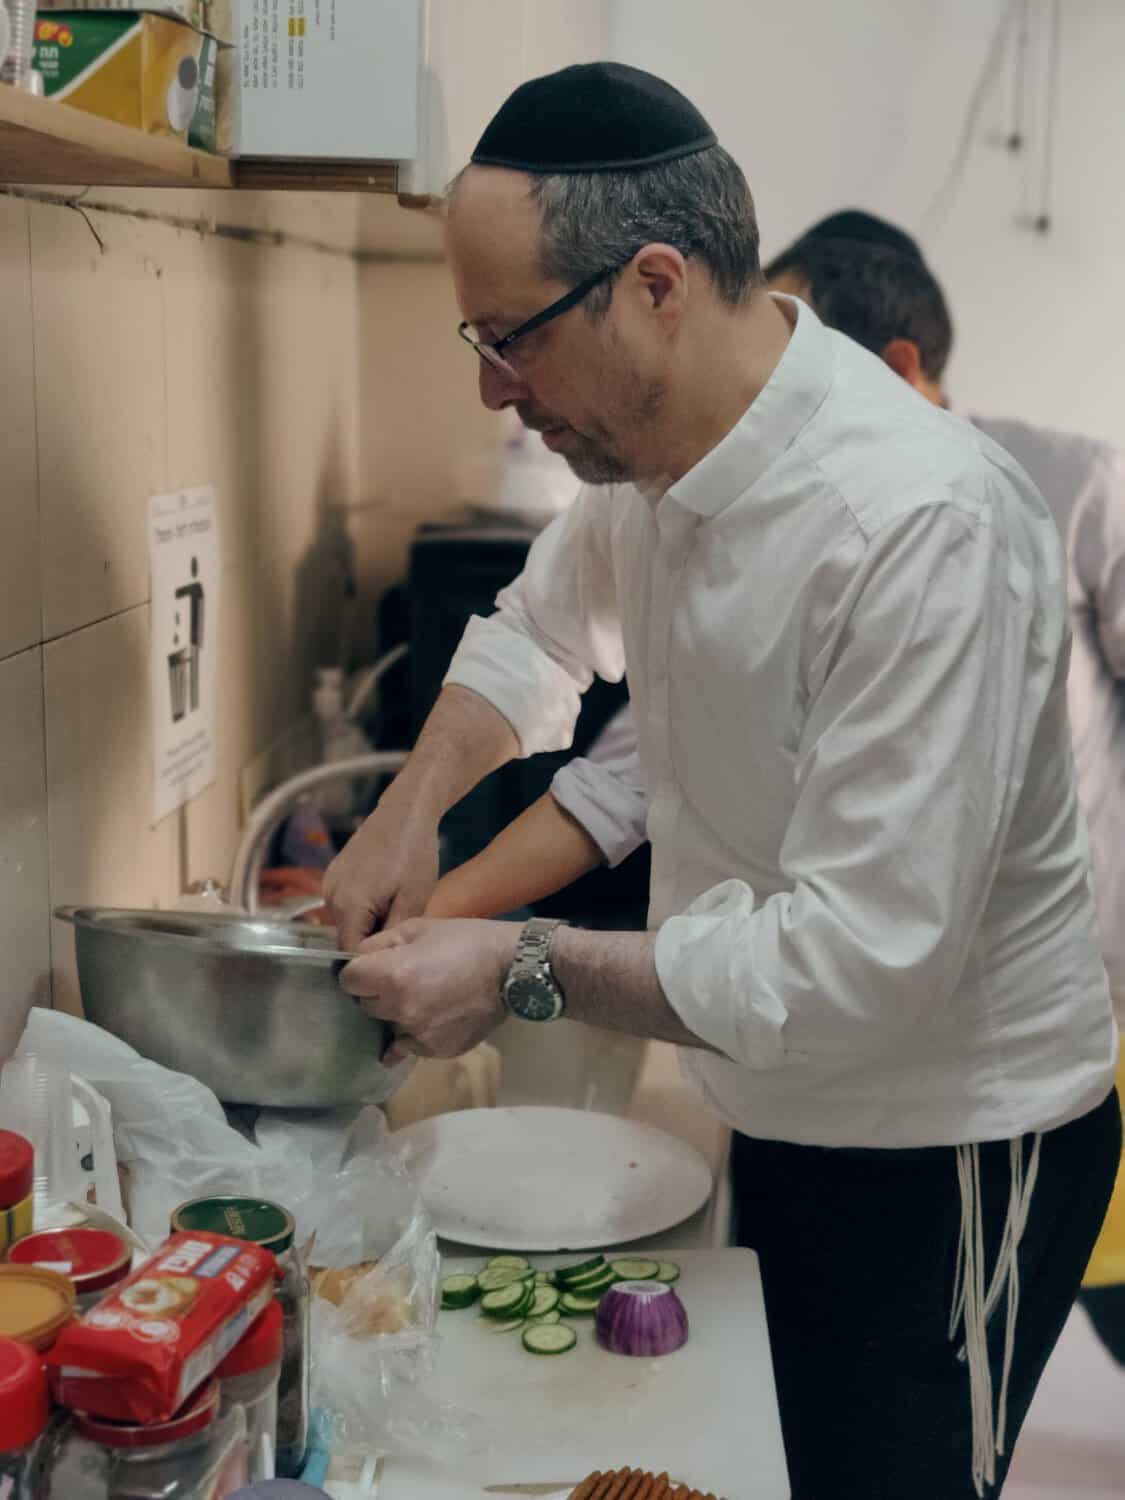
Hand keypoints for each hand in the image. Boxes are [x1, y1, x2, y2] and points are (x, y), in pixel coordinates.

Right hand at [323, 793, 440, 950]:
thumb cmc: (414, 854)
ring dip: (368, 924)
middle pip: (346, 937)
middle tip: (401, 934)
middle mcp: (330, 896)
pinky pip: (345, 904)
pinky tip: (386, 897)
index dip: (372, 962)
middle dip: (371, 942)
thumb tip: (380, 961)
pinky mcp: (334, 874)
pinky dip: (363, 909)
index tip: (395, 961)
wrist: (405, 812)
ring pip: (346, 922)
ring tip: (396, 911)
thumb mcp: (413, 899)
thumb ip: (392, 933)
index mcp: (348, 905)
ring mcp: (329, 883)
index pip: (350, 952)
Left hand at [339, 918, 518, 1064]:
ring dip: (397, 1013)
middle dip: (377, 992)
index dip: (359, 971)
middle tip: (403, 978)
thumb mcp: (419, 927)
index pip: (348, 981)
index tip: (374, 967)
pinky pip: (411, 1044)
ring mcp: (419, 1034)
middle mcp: (401, 1009)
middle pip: (366, 1005)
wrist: (512, 968)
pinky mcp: (437, 1050)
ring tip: (424, 996)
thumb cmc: (465, 940)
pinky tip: (433, 1017)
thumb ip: (380, 943)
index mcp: (392, 976)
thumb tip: (357, 960)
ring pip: (388, 1026)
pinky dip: (417, 1033)